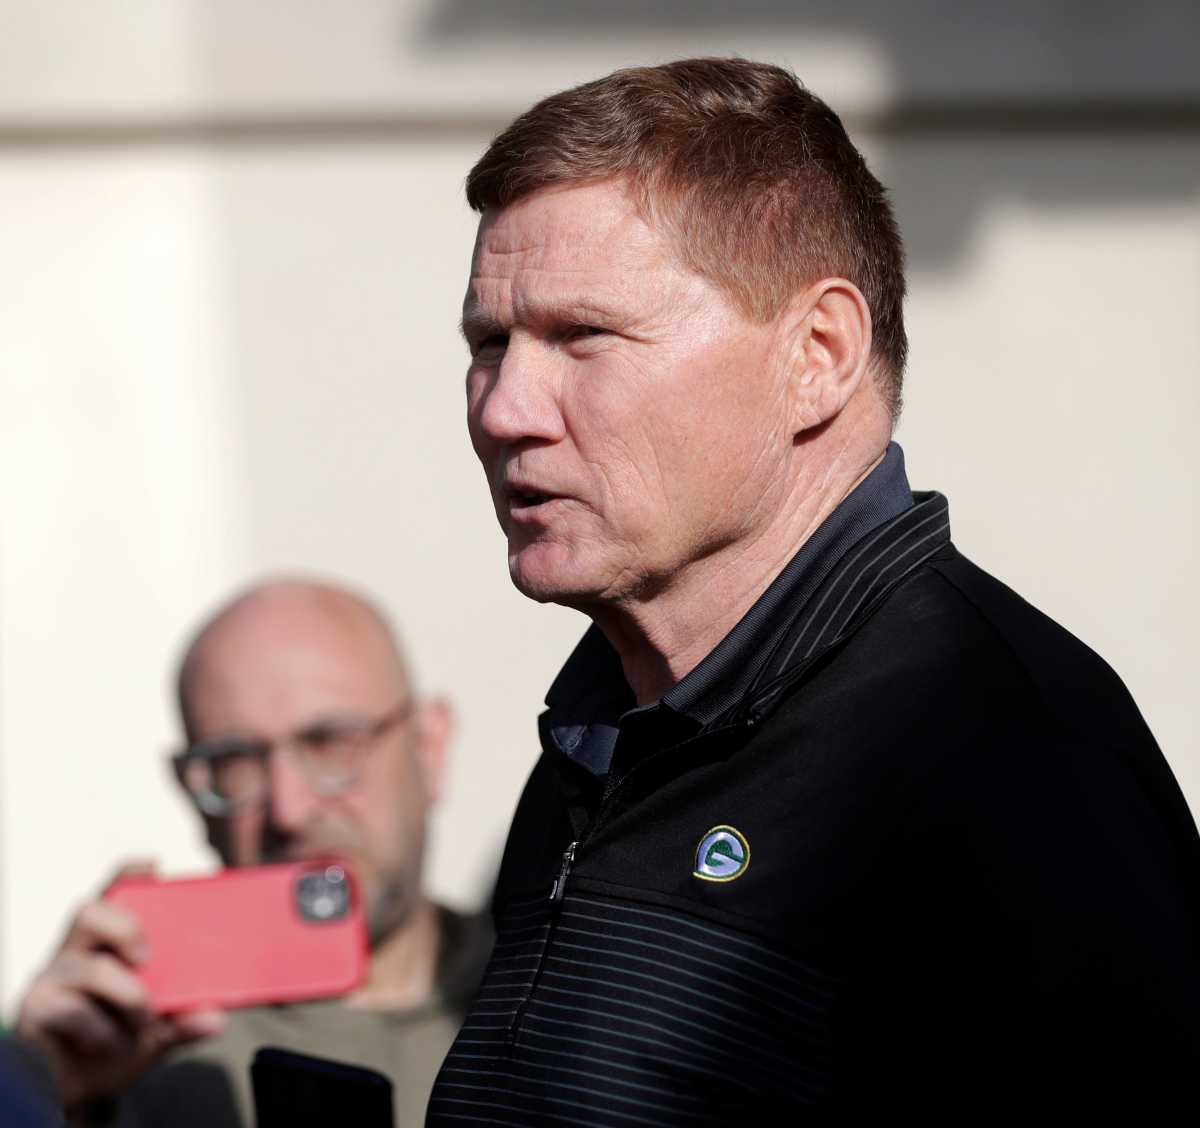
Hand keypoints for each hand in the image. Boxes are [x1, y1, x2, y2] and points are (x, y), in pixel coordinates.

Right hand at [14, 862, 225, 1109]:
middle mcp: (76, 950)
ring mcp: (53, 978)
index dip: (129, 873)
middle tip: (148, 956)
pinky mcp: (36, 1010)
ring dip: (128, 996)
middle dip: (125, 927)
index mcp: (107, 940)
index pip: (114, 892)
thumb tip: (216, 1020)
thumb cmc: (120, 1042)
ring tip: (142, 1023)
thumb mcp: (160, 1031)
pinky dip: (102, 1031)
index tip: (153, 864)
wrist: (79, 1090)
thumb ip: (184, 1020)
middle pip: (90, 912)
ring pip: (91, 967)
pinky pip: (72, 1012)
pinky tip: (110, 1044)